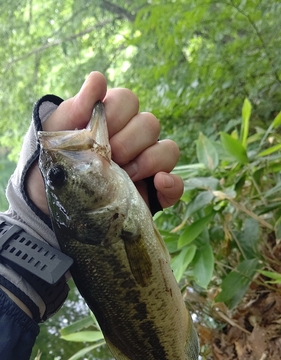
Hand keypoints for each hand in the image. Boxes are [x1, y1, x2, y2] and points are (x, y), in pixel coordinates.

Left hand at [26, 71, 182, 213]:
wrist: (50, 207)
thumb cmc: (54, 167)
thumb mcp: (56, 135)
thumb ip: (76, 108)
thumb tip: (99, 78)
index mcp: (111, 120)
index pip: (129, 100)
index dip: (117, 114)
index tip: (99, 134)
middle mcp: (133, 140)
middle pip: (150, 124)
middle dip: (128, 142)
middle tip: (108, 159)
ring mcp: (146, 167)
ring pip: (168, 149)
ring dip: (148, 161)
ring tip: (125, 177)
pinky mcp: (153, 194)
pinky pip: (176, 185)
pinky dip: (172, 183)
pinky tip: (157, 184)